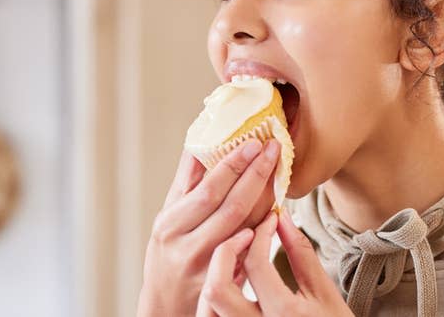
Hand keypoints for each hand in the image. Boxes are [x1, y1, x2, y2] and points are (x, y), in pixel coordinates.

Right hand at [137, 139, 280, 316]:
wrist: (165, 304)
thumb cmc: (168, 251)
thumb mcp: (168, 215)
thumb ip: (186, 182)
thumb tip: (200, 142)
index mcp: (171, 224)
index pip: (208, 190)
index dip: (232, 165)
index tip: (253, 144)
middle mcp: (187, 247)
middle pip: (231, 208)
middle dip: (255, 175)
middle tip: (273, 150)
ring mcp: (207, 268)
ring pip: (244, 229)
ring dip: (265, 200)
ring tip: (278, 173)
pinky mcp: (225, 284)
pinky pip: (251, 251)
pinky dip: (263, 229)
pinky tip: (275, 210)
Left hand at [197, 209, 353, 316]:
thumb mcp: (323, 292)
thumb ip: (300, 253)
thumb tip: (281, 217)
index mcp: (284, 315)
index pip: (256, 264)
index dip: (261, 233)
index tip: (270, 220)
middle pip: (217, 288)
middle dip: (225, 252)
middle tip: (246, 234)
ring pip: (207, 309)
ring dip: (216, 277)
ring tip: (238, 258)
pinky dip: (216, 299)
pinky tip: (234, 283)